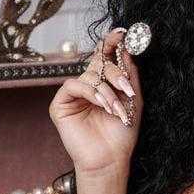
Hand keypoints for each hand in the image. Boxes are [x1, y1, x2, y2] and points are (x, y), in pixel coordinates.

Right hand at [48, 28, 143, 175]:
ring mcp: (73, 94)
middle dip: (115, 72)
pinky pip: (74, 86)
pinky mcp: (60, 104)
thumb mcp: (132, 100)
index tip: (123, 34)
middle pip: (99, 63)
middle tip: (127, 87)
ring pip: (89, 75)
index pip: (105, 57)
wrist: (111, 159)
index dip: (112, 43)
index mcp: (103, 83)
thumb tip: (126, 48)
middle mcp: (87, 85)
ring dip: (107, 91)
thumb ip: (129, 74)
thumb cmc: (122, 134)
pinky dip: (91, 93)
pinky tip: (103, 106)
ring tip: (117, 109)